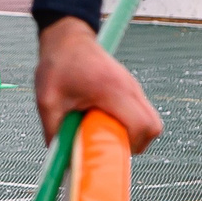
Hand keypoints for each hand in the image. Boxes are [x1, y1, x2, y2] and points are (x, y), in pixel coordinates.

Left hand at [33, 16, 163, 151]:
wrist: (67, 38)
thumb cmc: (58, 66)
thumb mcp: (47, 101)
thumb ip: (54, 131)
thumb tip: (61, 161)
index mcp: (113, 90)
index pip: (142, 125)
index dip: (130, 145)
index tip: (108, 148)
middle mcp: (130, 88)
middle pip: (154, 127)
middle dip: (135, 144)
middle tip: (109, 144)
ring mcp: (133, 87)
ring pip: (151, 121)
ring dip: (133, 134)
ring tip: (105, 132)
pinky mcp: (130, 88)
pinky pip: (141, 113)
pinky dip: (130, 124)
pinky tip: (105, 121)